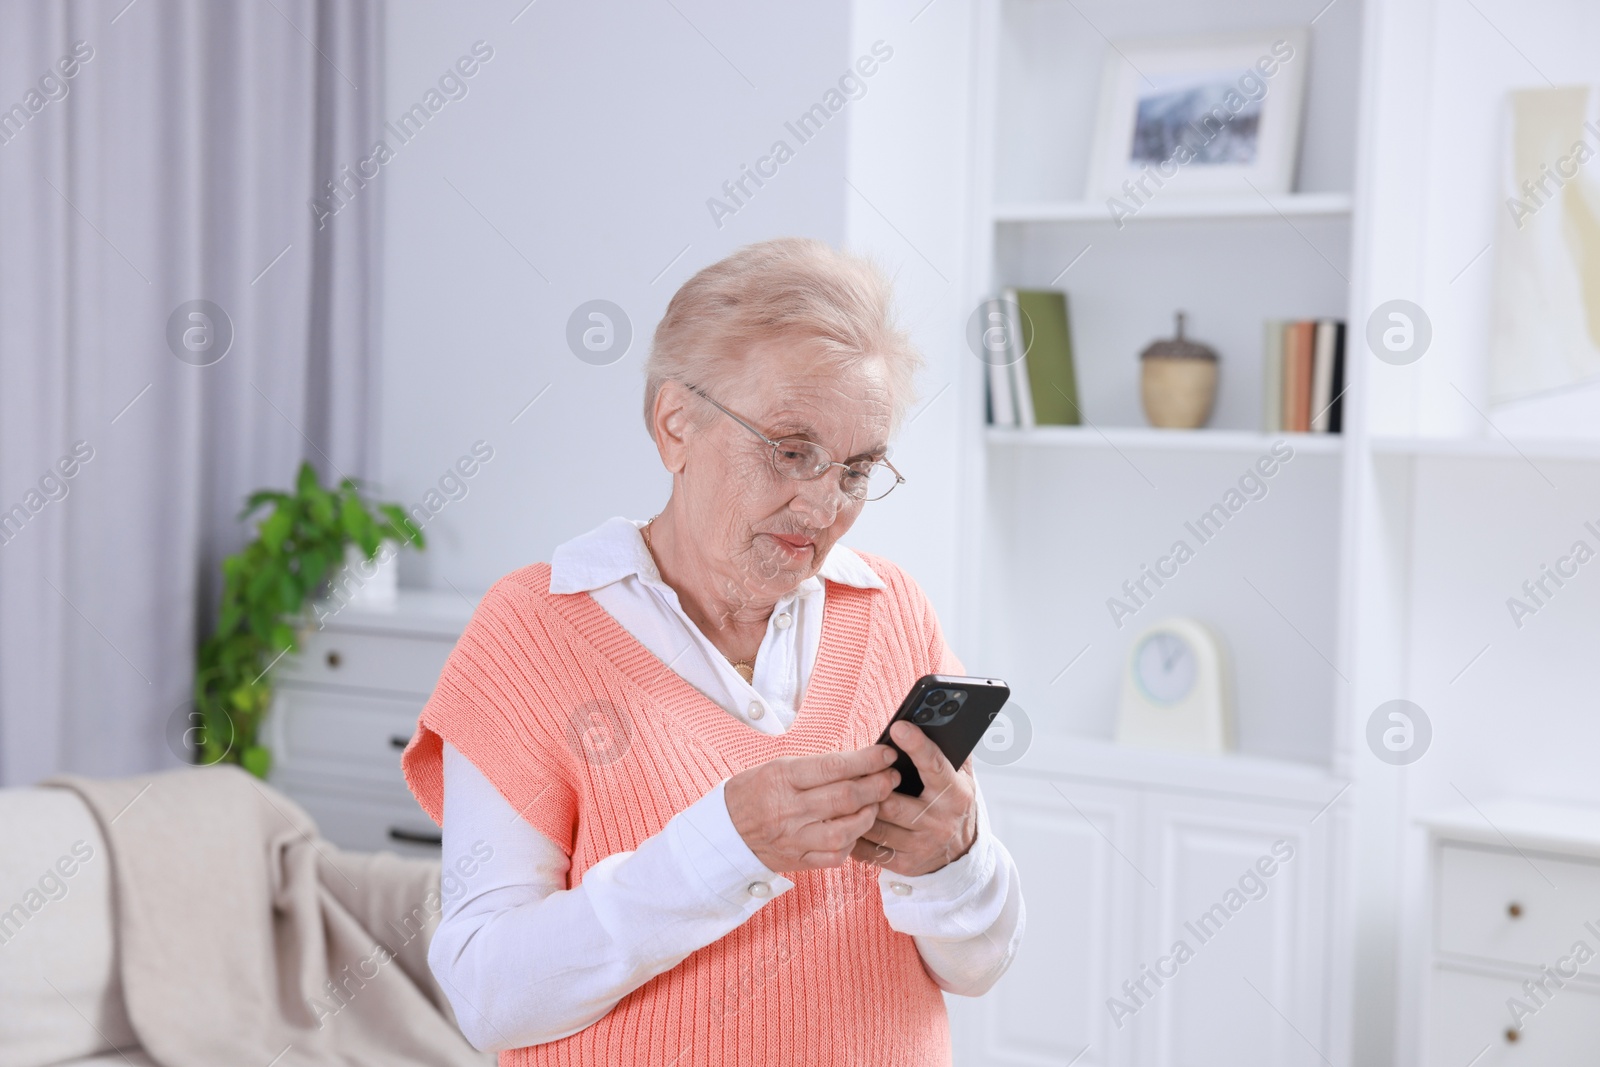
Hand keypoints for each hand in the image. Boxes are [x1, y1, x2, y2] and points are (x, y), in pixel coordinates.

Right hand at [724, 744, 902, 873]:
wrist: (724, 830)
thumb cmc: (753, 791)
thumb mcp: (778, 767)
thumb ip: (817, 768)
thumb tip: (859, 762)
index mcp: (783, 778)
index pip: (835, 767)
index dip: (867, 760)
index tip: (886, 754)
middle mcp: (790, 809)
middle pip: (846, 797)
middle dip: (877, 785)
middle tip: (891, 777)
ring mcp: (795, 838)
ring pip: (846, 829)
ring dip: (870, 814)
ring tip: (878, 803)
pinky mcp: (798, 860)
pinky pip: (836, 856)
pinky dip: (853, 842)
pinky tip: (857, 829)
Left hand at [850, 720, 977, 876]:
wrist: (960, 854)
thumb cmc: (953, 803)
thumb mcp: (962, 777)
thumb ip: (952, 750)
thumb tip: (940, 716)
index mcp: (955, 794)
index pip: (935, 767)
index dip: (917, 745)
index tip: (899, 727)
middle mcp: (939, 822)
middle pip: (893, 801)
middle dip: (870, 784)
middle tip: (853, 767)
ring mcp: (921, 846)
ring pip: (876, 825)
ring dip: (856, 808)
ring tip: (841, 791)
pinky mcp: (904, 864)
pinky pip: (869, 848)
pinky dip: (853, 833)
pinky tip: (845, 819)